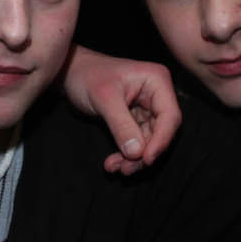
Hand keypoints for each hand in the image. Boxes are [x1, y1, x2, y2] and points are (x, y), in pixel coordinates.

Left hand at [61, 44, 181, 174]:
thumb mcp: (104, 100)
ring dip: (133, 158)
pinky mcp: (136, 118)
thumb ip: (122, 126)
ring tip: (116, 167)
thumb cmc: (87, 75)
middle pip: (161, 132)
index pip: (170, 116)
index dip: (161, 140)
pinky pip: (137, 141)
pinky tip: (112, 163)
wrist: (71, 72)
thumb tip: (137, 153)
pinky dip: (126, 154)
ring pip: (149, 140)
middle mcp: (157, 94)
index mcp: (157, 81)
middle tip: (126, 169)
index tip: (146, 159)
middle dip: (144, 153)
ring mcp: (147, 107)